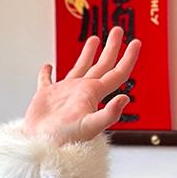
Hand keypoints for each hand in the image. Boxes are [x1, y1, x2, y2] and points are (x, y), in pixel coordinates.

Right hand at [21, 26, 141, 143]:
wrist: (40, 147)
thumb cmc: (64, 140)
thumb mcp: (90, 126)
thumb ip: (108, 113)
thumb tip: (125, 98)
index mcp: (93, 95)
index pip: (117, 73)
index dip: (128, 58)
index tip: (136, 42)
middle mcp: (82, 92)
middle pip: (102, 65)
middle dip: (112, 47)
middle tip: (118, 30)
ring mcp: (65, 93)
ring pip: (80, 68)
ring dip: (88, 54)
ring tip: (95, 39)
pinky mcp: (47, 97)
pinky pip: (48, 80)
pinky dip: (48, 73)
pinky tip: (49, 66)